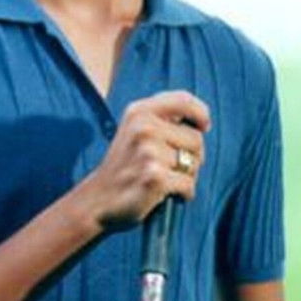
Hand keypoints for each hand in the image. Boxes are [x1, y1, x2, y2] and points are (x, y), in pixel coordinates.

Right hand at [78, 90, 209, 230]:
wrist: (97, 199)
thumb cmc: (124, 166)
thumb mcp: (134, 130)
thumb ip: (162, 118)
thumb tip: (201, 121)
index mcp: (139, 112)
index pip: (184, 100)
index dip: (201, 113)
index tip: (203, 127)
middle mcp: (143, 127)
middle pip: (196, 139)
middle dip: (193, 156)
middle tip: (169, 166)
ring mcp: (149, 152)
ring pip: (195, 163)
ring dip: (187, 176)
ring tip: (163, 179)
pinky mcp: (155, 177)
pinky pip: (189, 185)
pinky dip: (183, 194)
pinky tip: (165, 194)